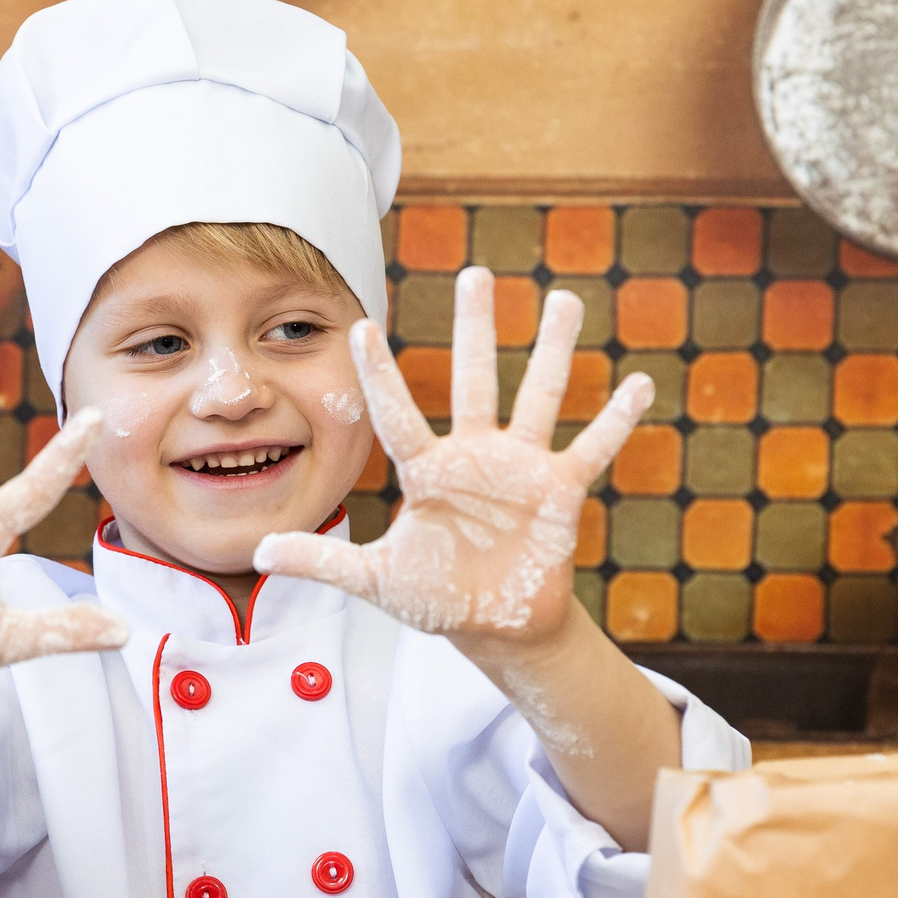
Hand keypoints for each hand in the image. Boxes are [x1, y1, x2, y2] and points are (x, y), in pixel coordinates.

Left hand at [253, 268, 650, 649]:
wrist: (496, 626)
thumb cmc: (437, 596)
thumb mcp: (376, 581)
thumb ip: (324, 562)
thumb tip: (258, 554)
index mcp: (426, 470)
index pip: (397, 412)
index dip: (380, 373)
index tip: (362, 325)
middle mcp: (474, 455)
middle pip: (473, 378)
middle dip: (475, 327)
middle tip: (476, 271)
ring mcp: (521, 468)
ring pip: (539, 396)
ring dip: (553, 351)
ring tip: (566, 299)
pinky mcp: (561, 492)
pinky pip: (592, 448)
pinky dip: (616, 420)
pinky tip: (639, 383)